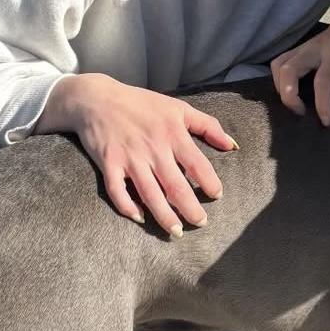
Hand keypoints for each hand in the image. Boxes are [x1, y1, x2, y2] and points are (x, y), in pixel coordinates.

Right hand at [36, 74, 236, 235]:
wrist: (97, 98)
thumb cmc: (141, 104)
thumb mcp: (178, 108)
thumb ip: (208, 126)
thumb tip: (233, 145)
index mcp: (172, 133)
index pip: (197, 164)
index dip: (209, 182)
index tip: (216, 195)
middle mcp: (153, 148)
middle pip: (175, 185)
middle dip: (190, 208)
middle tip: (201, 223)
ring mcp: (129, 157)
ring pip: (149, 193)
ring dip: (164, 215)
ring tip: (177, 231)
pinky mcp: (108, 164)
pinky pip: (117, 190)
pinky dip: (127, 206)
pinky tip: (139, 217)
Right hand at [270, 4, 329, 126]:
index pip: (323, 79)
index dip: (323, 103)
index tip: (326, 121)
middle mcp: (316, 48)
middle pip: (289, 70)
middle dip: (288, 95)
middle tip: (301, 113)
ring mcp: (305, 46)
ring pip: (279, 65)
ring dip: (280, 86)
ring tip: (294, 103)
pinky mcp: (300, 47)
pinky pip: (280, 61)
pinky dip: (278, 77)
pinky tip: (288, 90)